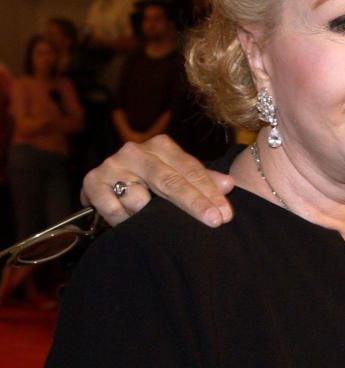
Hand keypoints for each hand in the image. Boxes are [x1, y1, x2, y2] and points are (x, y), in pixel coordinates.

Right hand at [81, 135, 234, 227]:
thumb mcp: (179, 178)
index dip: (209, 192)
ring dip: (148, 216)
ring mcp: (112, 165)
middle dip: (193, 202)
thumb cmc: (152, 183)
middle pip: (169, 180)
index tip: (225, 214)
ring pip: (138, 199)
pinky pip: (113, 209)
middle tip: (214, 221)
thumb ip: (203, 180)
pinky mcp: (92, 181)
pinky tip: (127, 221)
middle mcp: (135, 151)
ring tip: (150, 221)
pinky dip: (122, 219)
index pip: (190, 169)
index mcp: (161, 146)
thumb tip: (229, 185)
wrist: (110, 184)